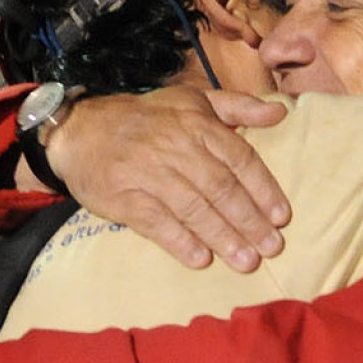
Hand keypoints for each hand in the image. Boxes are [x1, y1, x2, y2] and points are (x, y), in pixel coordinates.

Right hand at [44, 86, 291, 271]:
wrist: (81, 129)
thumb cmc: (148, 119)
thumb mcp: (193, 101)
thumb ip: (238, 107)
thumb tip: (280, 113)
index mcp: (197, 124)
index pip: (239, 158)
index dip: (263, 189)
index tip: (282, 217)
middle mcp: (175, 147)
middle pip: (220, 188)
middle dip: (249, 220)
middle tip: (271, 247)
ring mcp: (148, 173)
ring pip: (193, 207)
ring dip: (222, 236)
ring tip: (246, 260)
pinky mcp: (124, 197)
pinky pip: (156, 222)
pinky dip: (179, 241)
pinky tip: (201, 259)